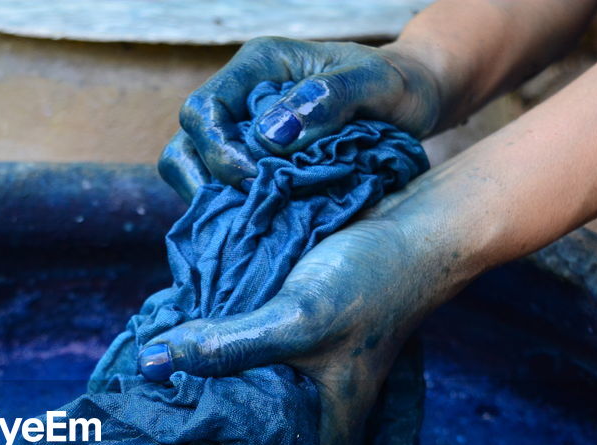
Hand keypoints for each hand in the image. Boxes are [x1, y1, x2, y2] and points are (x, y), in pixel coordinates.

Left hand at [135, 206, 455, 444]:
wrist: (410, 233)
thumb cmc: (370, 287)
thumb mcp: (296, 320)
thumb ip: (225, 346)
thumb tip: (148, 364)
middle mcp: (305, 430)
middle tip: (142, 424)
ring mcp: (294, 395)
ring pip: (230, 420)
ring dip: (193, 407)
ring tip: (147, 391)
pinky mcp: (283, 359)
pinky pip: (233, 380)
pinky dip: (206, 372)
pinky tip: (174, 352)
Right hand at [159, 37, 442, 200]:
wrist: (410, 101)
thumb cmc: (395, 85)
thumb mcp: (376, 83)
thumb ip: (328, 98)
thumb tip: (271, 134)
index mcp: (257, 68)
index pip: (203, 110)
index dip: (218, 152)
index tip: (256, 179)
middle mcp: (239, 100)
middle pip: (185, 147)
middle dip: (210, 183)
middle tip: (255, 205)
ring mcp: (241, 136)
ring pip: (193, 175)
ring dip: (217, 203)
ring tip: (256, 220)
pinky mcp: (252, 168)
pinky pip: (222, 195)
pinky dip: (236, 214)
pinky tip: (266, 225)